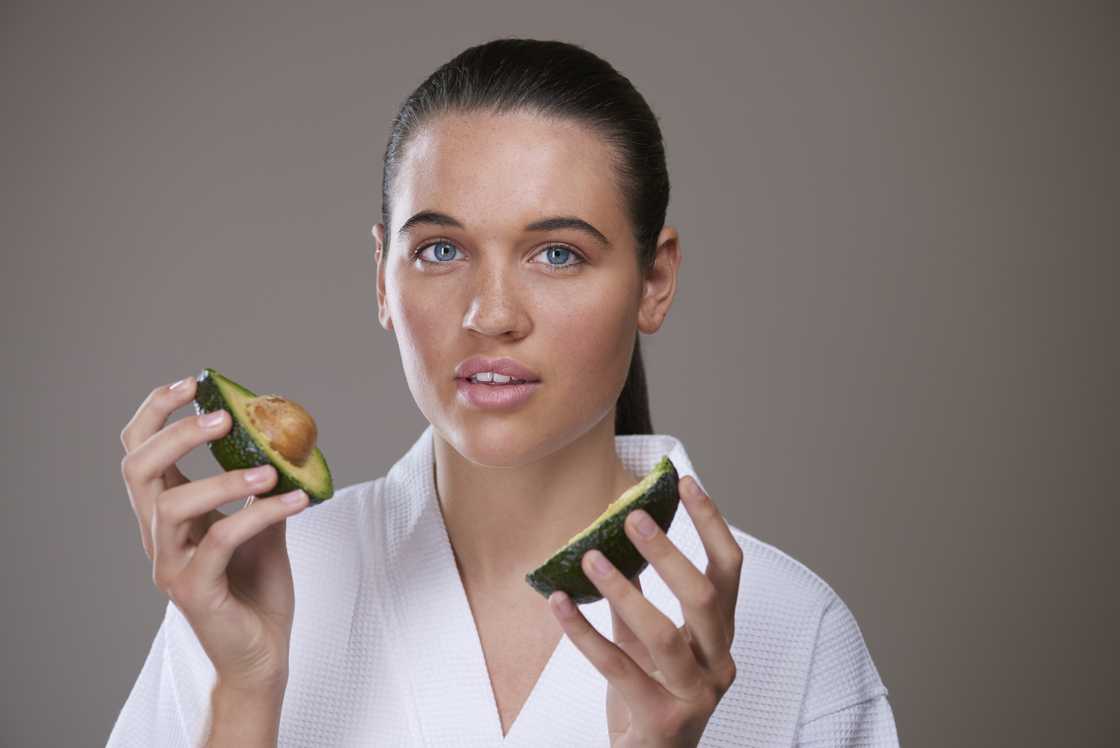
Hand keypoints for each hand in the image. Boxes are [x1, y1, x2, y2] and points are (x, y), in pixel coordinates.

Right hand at [119, 375, 309, 692]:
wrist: (261, 652)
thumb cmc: (256, 587)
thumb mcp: (263, 524)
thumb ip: (262, 486)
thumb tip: (285, 439)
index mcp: (168, 514)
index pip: (138, 452)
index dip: (156, 413)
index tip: (193, 384)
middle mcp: (158, 535)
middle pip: (137, 469)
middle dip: (175, 434)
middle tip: (222, 417)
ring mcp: (171, 564)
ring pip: (171, 505)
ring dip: (223, 478)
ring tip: (270, 468)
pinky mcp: (194, 591)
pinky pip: (219, 542)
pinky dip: (259, 513)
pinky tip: (297, 500)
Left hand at [548, 476, 742, 746]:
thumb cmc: (653, 699)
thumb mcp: (648, 644)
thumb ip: (638, 600)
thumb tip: (616, 545)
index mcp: (721, 637)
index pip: (729, 569)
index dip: (712, 523)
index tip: (685, 482)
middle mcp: (718, 663)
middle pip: (706, 598)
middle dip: (669, 553)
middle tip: (633, 518)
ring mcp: (695, 695)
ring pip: (664, 634)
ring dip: (623, 590)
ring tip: (590, 558)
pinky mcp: (661, 719)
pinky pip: (618, 667)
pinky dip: (584, 633)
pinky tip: (558, 604)